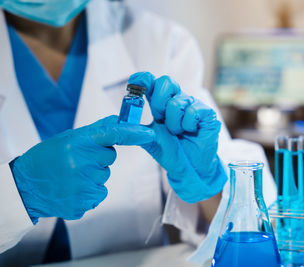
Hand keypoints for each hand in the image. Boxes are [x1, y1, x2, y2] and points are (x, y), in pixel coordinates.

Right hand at [10, 116, 154, 222]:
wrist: (26, 186)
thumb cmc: (49, 158)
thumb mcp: (69, 138)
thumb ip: (96, 131)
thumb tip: (119, 120)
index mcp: (77, 143)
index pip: (112, 134)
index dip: (133, 133)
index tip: (148, 134)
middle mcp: (81, 163)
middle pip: (109, 158)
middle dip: (98, 158)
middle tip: (77, 161)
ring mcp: (82, 185)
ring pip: (104, 177)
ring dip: (93, 176)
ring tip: (72, 176)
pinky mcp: (82, 203)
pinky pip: (99, 193)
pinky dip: (89, 191)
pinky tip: (73, 188)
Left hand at [129, 72, 226, 202]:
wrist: (189, 168)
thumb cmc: (171, 151)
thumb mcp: (148, 140)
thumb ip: (133, 130)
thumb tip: (113, 123)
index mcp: (161, 102)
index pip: (151, 81)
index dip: (143, 79)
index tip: (135, 87)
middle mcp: (177, 99)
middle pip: (166, 81)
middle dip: (159, 103)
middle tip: (160, 120)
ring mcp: (192, 105)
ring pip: (177, 102)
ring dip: (173, 123)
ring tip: (177, 133)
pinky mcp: (206, 113)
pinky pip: (193, 111)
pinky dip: (187, 125)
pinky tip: (190, 131)